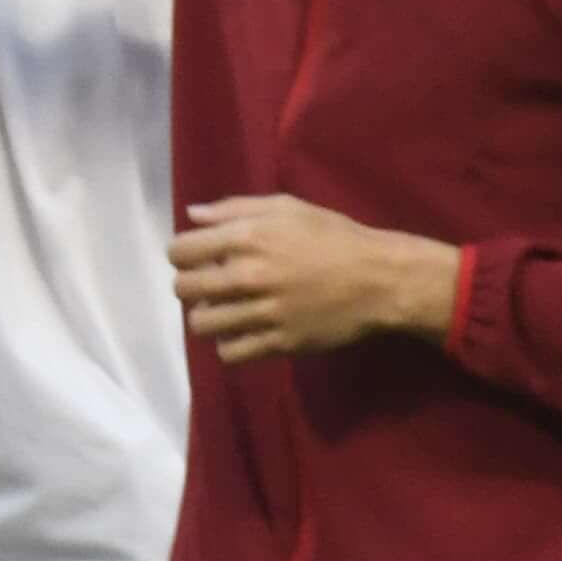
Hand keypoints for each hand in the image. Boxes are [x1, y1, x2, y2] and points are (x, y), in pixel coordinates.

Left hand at [168, 196, 461, 360]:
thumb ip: (235, 209)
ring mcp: (265, 312)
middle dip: (189, 285)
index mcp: (248, 238)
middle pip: (184, 289)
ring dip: (206, 316)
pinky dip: (229, 343)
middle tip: (207, 285)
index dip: (181, 254)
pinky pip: (230, 352)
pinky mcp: (281, 342)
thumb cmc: (333, 237)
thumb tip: (192, 215)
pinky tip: (241, 331)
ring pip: (202, 324)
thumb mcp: (287, 208)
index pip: (181, 251)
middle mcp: (250, 275)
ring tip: (224, 309)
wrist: (381, 280)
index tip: (195, 258)